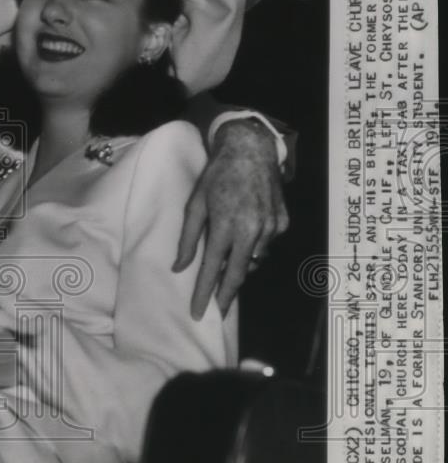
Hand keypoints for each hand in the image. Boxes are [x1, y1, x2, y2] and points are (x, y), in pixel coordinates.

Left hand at [174, 119, 289, 318]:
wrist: (252, 150)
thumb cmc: (217, 176)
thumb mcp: (195, 204)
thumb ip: (188, 238)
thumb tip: (179, 267)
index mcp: (226, 226)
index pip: (212, 269)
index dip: (205, 293)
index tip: (198, 312)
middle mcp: (252, 230)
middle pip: (239, 274)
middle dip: (227, 294)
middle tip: (218, 309)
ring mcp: (271, 227)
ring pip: (254, 259)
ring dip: (240, 263)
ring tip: (229, 257)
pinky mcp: (283, 222)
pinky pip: (267, 244)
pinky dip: (255, 245)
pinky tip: (247, 232)